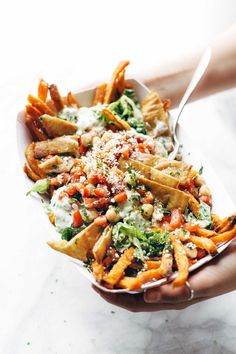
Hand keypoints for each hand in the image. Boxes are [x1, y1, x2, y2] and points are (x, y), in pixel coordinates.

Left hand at [93, 240, 235, 311]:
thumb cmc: (230, 272)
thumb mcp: (205, 284)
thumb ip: (178, 293)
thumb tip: (145, 297)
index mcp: (172, 297)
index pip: (135, 302)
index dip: (113, 295)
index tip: (94, 283)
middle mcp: (169, 283)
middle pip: (134, 286)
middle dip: (113, 279)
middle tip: (96, 265)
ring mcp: (172, 268)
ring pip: (142, 269)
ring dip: (125, 263)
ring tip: (108, 252)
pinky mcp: (178, 254)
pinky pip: (154, 254)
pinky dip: (140, 249)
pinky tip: (133, 239)